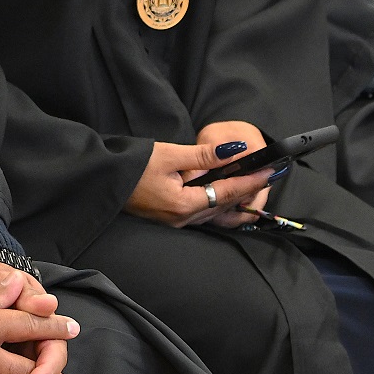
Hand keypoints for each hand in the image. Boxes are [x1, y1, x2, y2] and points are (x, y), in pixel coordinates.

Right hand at [123, 121, 276, 225]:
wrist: (103, 179)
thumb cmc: (131, 166)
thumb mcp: (168, 154)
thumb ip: (204, 155)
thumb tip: (235, 151)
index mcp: (183, 205)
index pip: (227, 193)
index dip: (251, 181)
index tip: (270, 171)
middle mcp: (182, 219)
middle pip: (224, 206)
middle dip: (248, 191)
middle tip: (268, 175)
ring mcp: (175, 221)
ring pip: (214, 212)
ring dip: (235, 199)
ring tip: (254, 185)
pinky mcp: (170, 217)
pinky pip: (202, 213)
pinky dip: (218, 203)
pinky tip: (225, 195)